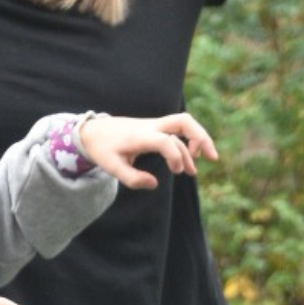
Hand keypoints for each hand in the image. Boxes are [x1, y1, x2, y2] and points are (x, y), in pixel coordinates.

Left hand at [77, 113, 218, 189]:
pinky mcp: (155, 127)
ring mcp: (154, 124)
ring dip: (197, 141)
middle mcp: (150, 126)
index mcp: (140, 136)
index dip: (176, 156)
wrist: (92, 131)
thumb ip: (132, 179)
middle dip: (201, 137)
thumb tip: (155, 184)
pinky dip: (188, 142)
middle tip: (211, 158)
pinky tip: (188, 162)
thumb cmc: (102, 149)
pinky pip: (178, 129)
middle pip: (183, 121)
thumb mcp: (111, 167)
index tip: (176, 172)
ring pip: (184, 123)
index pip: (166, 140)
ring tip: (194, 170)